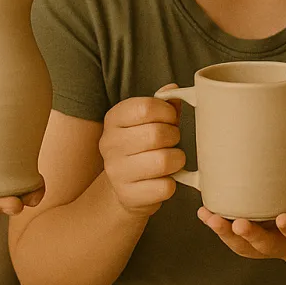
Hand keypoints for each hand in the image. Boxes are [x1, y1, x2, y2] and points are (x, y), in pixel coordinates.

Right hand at [99, 85, 186, 217]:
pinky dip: (172, 183)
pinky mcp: (129, 196)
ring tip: (170, 160)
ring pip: (164, 161)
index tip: (170, 119)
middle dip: (174, 137)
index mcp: (114, 119)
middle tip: (171, 142)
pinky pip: (166, 187)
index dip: (168, 112)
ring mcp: (116, 172)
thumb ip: (164, 104)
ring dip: (176, 160)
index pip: (146, 107)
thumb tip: (174, 89)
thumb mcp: (151, 121)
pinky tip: (162, 180)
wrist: (126, 187)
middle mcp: (109, 144)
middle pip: (157, 134)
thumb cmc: (144, 146)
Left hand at [198, 172, 285, 259]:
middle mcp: (284, 242)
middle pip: (267, 244)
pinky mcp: (249, 245)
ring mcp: (264, 246)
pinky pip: (232, 240)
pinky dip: (218, 228)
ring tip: (212, 219)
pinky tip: (206, 215)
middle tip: (239, 224)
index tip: (283, 219)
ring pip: (244, 246)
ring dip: (226, 233)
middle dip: (251, 234)